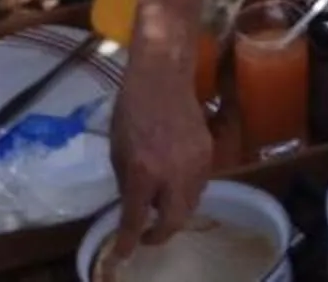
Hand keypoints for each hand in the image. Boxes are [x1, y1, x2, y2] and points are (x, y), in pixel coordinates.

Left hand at [109, 45, 213, 243]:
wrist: (163, 77)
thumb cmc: (131, 110)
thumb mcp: (118, 151)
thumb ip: (128, 183)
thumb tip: (134, 208)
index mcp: (143, 171)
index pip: (137, 219)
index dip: (129, 241)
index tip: (124, 251)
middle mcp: (173, 172)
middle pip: (174, 221)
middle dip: (160, 235)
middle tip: (148, 235)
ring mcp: (196, 163)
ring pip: (191, 205)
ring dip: (175, 213)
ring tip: (162, 208)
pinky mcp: (209, 153)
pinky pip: (200, 185)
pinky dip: (187, 193)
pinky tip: (175, 184)